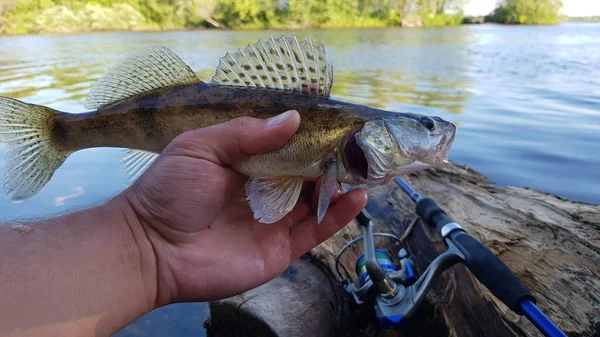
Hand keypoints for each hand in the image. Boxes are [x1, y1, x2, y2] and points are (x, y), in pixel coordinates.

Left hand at [124, 110, 367, 305]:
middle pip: (305, 174)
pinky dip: (338, 216)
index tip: (336, 125)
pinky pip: (315, 231)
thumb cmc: (170, 192)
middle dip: (330, 160)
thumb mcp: (201, 148)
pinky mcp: (280, 249)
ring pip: (315, 201)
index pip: (284, 148)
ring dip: (339, 185)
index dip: (309, 138)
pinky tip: (356, 197)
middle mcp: (263, 191)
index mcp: (245, 165)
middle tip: (359, 146)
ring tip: (363, 168)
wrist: (150, 249)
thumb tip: (293, 119)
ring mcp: (274, 221)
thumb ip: (246, 134)